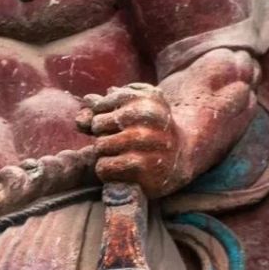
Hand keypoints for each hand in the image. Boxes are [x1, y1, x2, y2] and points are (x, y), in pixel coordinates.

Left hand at [76, 82, 180, 196]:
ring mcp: (144, 143)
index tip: (120, 125)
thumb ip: (108, 102)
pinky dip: (107, 171)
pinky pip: (103, 167)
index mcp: (145, 98)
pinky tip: (123, 169)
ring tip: (123, 155)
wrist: (182, 155)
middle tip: (122, 142)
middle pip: (97, 125)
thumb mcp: (137, 106)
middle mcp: (146, 118)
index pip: (100, 106)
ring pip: (99, 146)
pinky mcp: (140, 167)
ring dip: (106, 154)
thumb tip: (87, 100)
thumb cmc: (152, 127)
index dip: (104, 118)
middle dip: (104, 135)